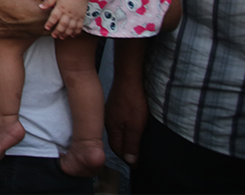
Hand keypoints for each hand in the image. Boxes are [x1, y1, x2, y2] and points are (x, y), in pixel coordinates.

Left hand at [40, 0, 87, 38]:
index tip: (47, 28)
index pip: (54, 16)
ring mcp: (75, 16)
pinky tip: (72, 35)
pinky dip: (76, 32)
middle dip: (58, 31)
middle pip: (63, 24)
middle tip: (54, 36)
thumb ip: (48, 2)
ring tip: (61, 37)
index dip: (50, 23)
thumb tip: (40, 7)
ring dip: (66, 33)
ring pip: (71, 27)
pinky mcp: (81, 18)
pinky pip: (79, 26)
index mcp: (60, 8)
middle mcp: (68, 13)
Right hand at [105, 40, 147, 164]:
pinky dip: (123, 130)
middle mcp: (108, 123)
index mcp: (112, 130)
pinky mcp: (114, 107)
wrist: (128, 80)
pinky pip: (117, 124)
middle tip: (135, 157)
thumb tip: (129, 161)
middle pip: (115, 142)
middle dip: (124, 151)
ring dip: (123, 140)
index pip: (117, 150)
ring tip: (133, 145)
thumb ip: (131, 144)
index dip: (127, 159)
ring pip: (116, 133)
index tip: (136, 165)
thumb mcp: (135, 127)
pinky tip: (128, 128)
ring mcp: (110, 114)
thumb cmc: (133, 103)